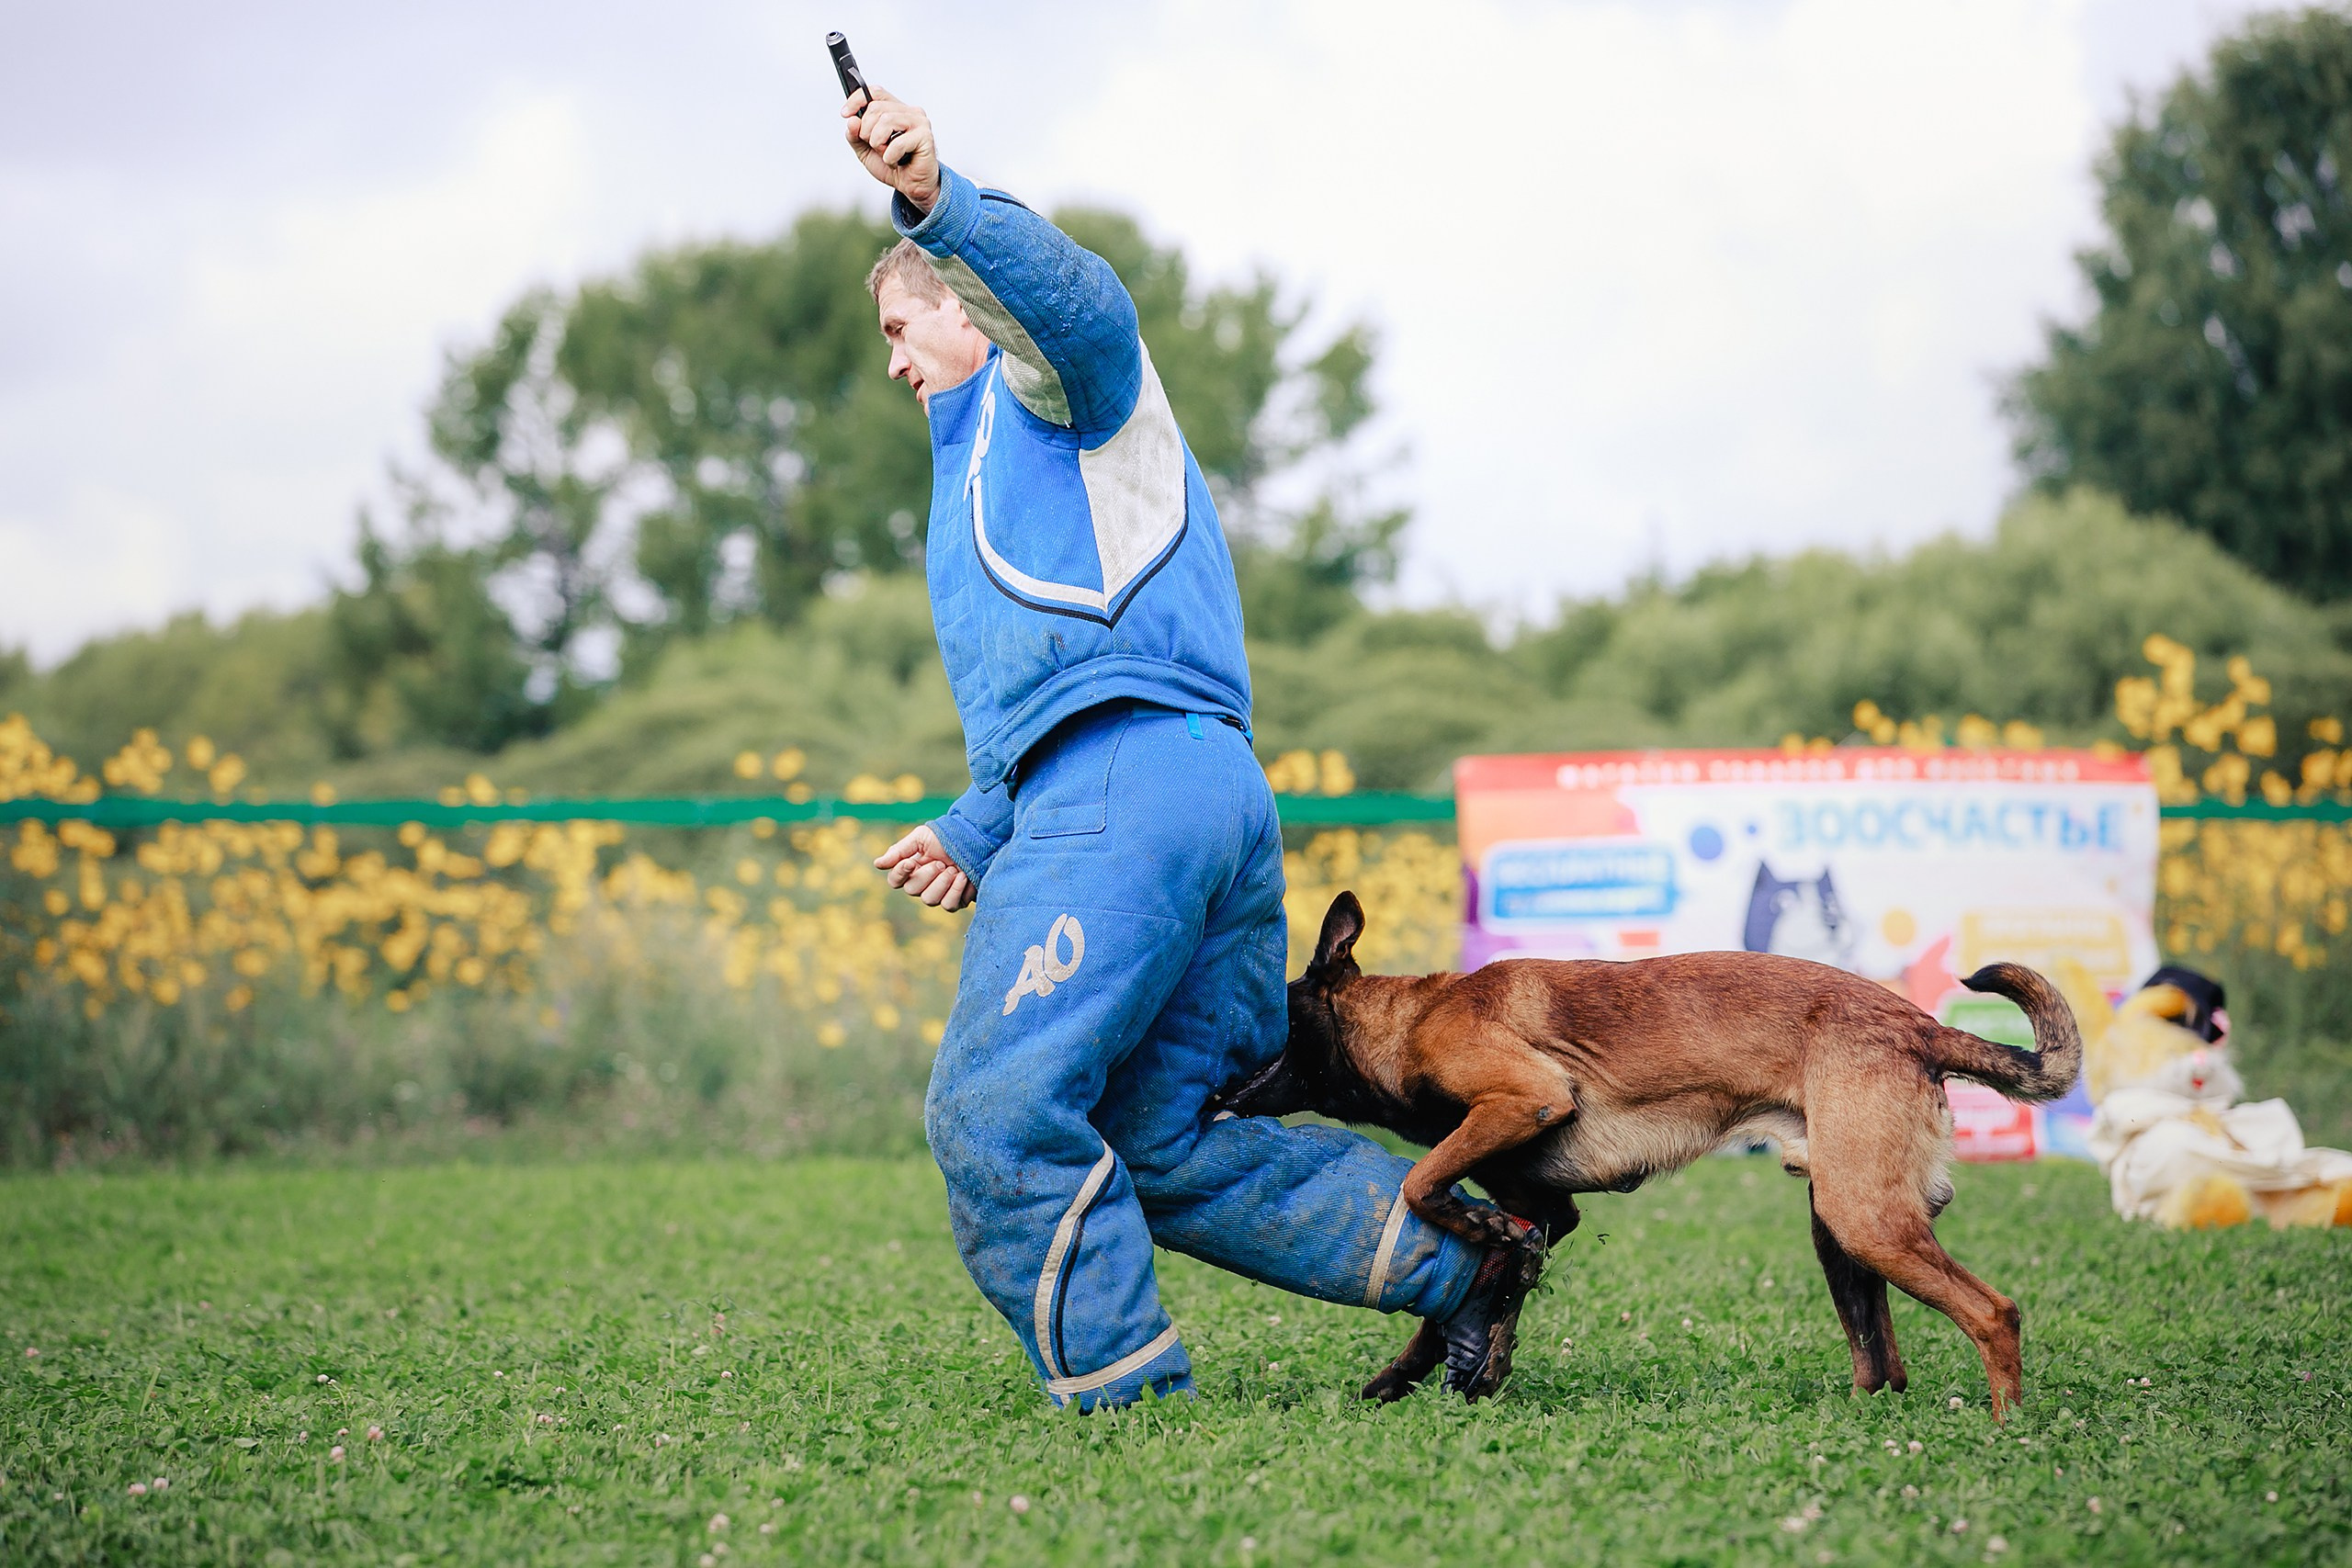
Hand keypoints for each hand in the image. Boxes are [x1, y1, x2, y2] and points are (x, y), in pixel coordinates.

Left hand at [841, 85, 939, 213]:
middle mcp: (909, 111)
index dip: (857, 100)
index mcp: (895, 110)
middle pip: (876, 108)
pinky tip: (896, 161)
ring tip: (886, 154)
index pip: (875, 92)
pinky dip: (890, 156)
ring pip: (886, 120)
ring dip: (878, 143)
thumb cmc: (893, 165)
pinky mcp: (925, 136)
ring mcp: (919, 122)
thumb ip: (855, 135)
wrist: (911, 186)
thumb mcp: (865, 150)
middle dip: (866, 131)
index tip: (846, 114)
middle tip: (875, 146)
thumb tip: (852, 120)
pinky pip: (898, 142)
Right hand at [873, 824, 971, 910]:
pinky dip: (956, 891)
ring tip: (954, 870)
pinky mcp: (956, 900)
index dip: (900, 874)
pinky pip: (949, 905)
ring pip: (930, 900)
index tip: (911, 862)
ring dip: (943, 883)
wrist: (976, 838)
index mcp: (911, 868)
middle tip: (941, 863)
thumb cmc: (947, 836)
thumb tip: (878, 864)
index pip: (895, 880)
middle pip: (912, 890)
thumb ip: (900, 850)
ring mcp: (939, 893)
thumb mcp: (921, 837)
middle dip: (928, 875)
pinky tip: (964, 877)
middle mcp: (922, 883)